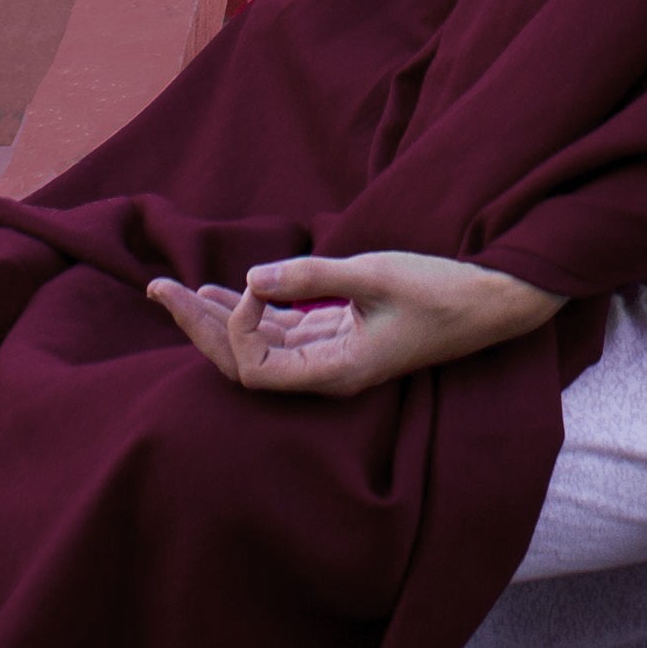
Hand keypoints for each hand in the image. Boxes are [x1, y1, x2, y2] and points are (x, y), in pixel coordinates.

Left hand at [145, 251, 565, 397]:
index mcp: (335, 372)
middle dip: (198, 328)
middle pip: (244, 364)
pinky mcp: (341, 338)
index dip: (236, 331)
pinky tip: (230, 290)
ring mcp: (333, 357)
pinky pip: (284, 333)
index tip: (252, 284)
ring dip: (218, 319)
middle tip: (156, 290)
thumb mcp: (376, 274)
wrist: (490, 303)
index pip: (254, 372)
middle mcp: (326, 374)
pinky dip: (253, 311)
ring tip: (174, 291)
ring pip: (260, 347)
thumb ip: (314, 275)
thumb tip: (252, 277)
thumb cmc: (440, 291)